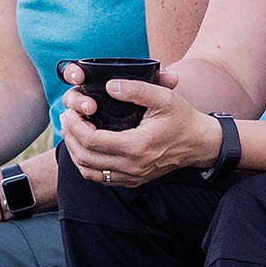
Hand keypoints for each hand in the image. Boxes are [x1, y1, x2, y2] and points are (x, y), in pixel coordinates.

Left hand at [57, 61, 219, 189]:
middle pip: (85, 158)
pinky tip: (85, 147)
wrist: (200, 143)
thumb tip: (109, 86)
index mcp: (136, 146)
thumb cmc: (182, 118)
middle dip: (70, 137)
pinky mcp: (133, 181)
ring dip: (75, 152)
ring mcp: (132, 177)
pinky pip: (101, 178)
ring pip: (89, 172)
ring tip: (71, 132)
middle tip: (66, 119)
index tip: (69, 111)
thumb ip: (136, 89)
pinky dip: (87, 164)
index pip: (91, 141)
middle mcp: (131, 167)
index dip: (75, 126)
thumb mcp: (164, 97)